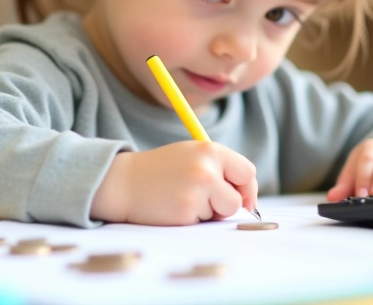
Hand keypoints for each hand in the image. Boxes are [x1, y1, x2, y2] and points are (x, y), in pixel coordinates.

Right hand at [91, 141, 258, 224]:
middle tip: (206, 199)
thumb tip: (248, 202)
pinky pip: (202, 222)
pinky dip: (191, 219)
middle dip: (227, 205)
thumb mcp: (192, 155)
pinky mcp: (186, 211)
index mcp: (210, 150)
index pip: (247, 172)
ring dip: (207, 212)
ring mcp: (197, 190)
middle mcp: (206, 168)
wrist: (124, 182)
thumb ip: (220, 169)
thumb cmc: (161, 170)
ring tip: (183, 197)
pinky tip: (173, 206)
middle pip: (238, 199)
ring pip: (221, 213)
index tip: (243, 198)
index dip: (247, 189)